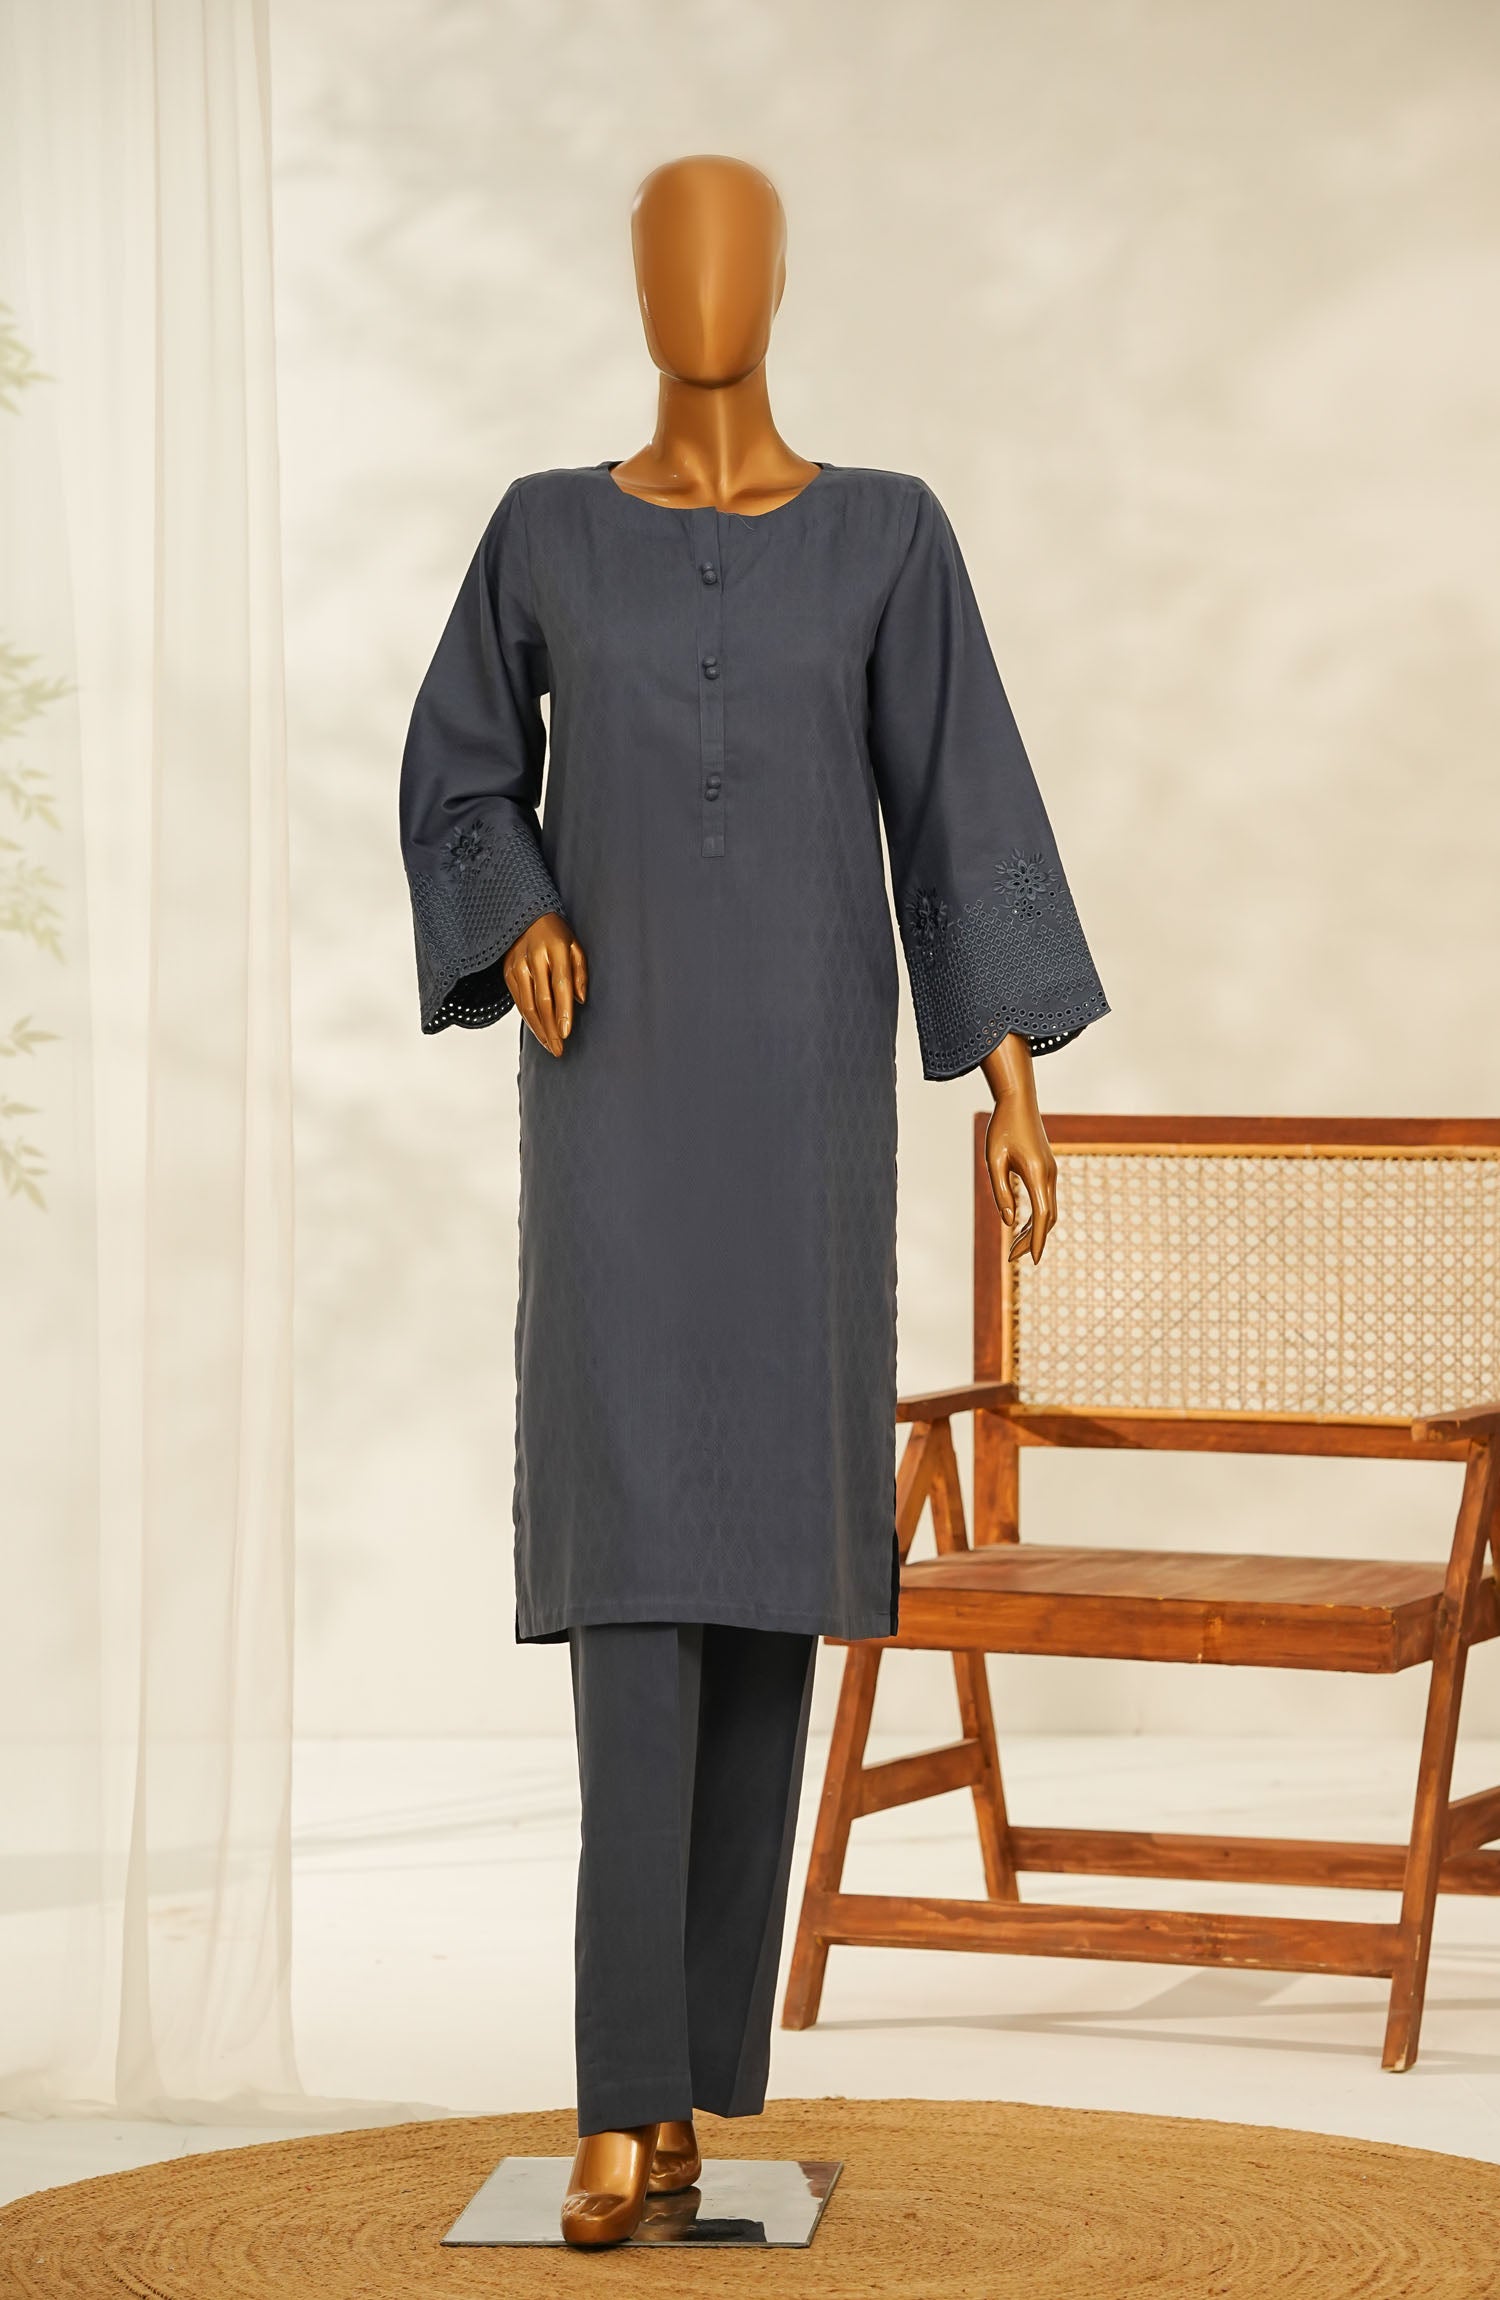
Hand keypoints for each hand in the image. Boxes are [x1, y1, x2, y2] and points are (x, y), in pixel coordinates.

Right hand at [503, 912, 587, 1056]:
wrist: (525, 915)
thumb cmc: (556, 933)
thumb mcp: (575, 945)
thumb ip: (580, 972)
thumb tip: (580, 1000)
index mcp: (556, 949)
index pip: (560, 985)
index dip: (563, 1011)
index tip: (566, 1033)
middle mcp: (534, 958)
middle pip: (542, 1001)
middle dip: (551, 1029)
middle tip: (559, 1049)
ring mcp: (517, 965)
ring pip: (527, 1005)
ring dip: (539, 1029)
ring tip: (550, 1046)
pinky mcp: (507, 971)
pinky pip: (519, 1001)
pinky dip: (528, 1019)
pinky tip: (538, 1031)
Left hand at [978, 1031, 1056, 1265]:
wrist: (1018, 1102)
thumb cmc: (1002, 1128)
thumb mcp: (994, 1161)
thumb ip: (1001, 1192)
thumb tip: (1009, 1221)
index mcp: (1036, 1174)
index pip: (1042, 1216)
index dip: (1038, 1240)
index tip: (1033, 1261)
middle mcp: (1049, 1175)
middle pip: (1048, 1217)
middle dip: (1033, 1240)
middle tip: (1012, 1257)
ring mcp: (1051, 1172)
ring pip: (1049, 1210)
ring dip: (1035, 1229)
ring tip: (1015, 1246)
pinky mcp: (1047, 1169)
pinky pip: (1047, 1200)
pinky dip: (1038, 1216)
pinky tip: (1023, 1224)